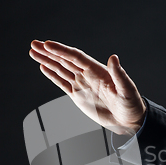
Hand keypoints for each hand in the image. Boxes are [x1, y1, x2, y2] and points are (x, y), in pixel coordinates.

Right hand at [29, 40, 146, 134]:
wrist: (129, 121)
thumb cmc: (131, 104)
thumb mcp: (127, 89)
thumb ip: (119, 74)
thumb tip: (114, 58)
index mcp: (98, 71)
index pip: (75, 57)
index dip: (61, 50)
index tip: (48, 44)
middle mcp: (88, 75)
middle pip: (64, 60)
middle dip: (49, 52)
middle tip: (34, 44)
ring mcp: (82, 85)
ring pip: (61, 69)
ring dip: (47, 61)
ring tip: (33, 52)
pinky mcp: (78, 96)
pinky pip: (62, 83)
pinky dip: (52, 75)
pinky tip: (44, 67)